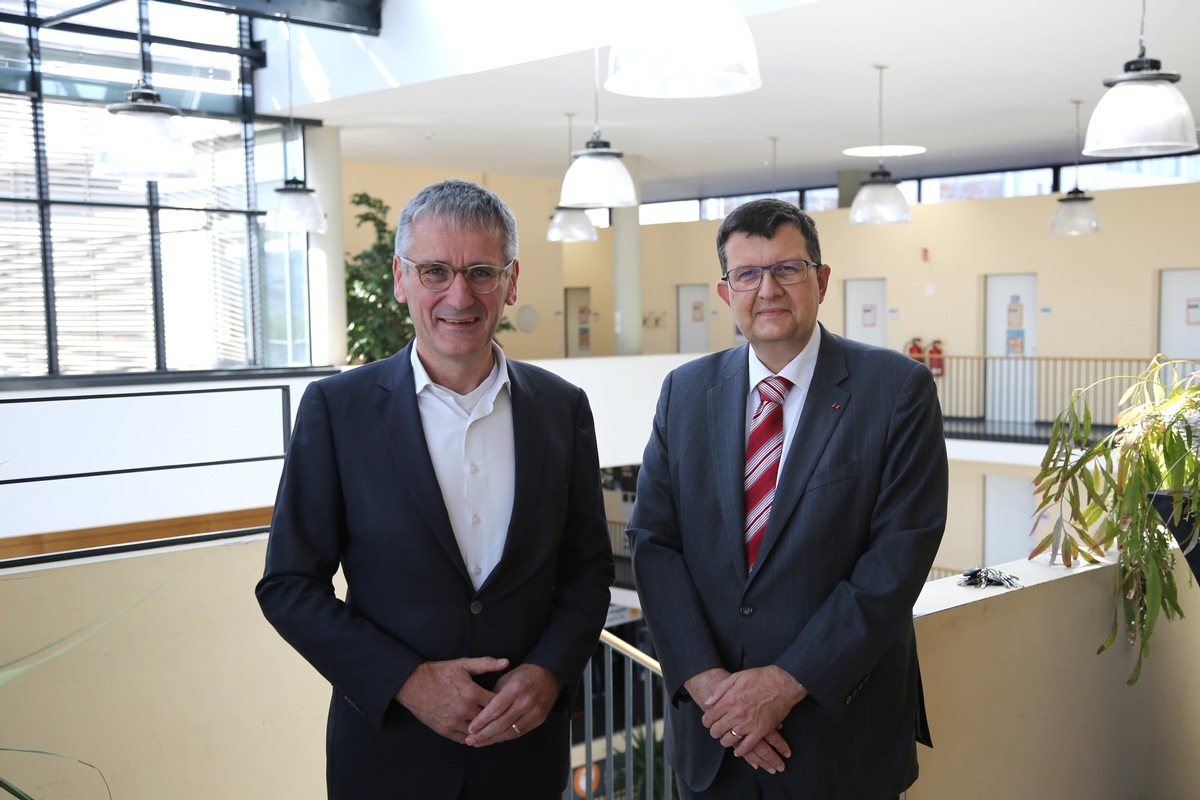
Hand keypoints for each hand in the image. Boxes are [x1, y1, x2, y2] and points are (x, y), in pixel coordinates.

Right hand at [394, 657, 508, 742]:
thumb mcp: (463, 665)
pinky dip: (471, 738)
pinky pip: (463, 739)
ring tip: (492, 729)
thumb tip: (507, 662)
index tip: (510, 704)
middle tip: (505, 719)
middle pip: (489, 721)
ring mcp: (454, 722)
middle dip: (498, 720)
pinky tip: (476, 734)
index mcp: (472, 693)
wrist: (413, 684)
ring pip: (477, 733)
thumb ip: (486, 663)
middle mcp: (465, 710)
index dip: (506, 704)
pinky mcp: (445, 730)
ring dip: (484, 731)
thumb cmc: (440, 672)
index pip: (498, 703)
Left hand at [465, 663, 563, 746]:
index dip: (481, 722)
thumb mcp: (506, 678)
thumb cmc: (523, 675)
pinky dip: (505, 738)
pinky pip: (519, 733)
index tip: (470, 729)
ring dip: (492, 739)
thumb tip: (478, 712)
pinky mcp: (539, 720)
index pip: (494, 710)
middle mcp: (525, 702)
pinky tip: (494, 739)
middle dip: (483, 735)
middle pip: (501, 724)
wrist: (549, 675)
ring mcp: (534, 712)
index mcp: (515, 689)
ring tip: (478, 743)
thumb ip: (493, 695)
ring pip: (510, 732)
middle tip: (470, 740)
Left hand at [700, 666, 806, 772]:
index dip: (706, 721)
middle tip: (716, 730)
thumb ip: (719, 689)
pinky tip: (737, 751)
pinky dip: (740, 751)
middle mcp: (737, 713)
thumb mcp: (736, 677)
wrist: (782, 684)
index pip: (710, 716)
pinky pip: (747, 746)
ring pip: (729, 740)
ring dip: (725, 741)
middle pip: (717, 730)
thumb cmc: (759, 678)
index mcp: (730, 699)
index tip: (708, 722)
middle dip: (714, 732)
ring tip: (726, 738)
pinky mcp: (761, 730)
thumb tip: (707, 702)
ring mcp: (749, 723)